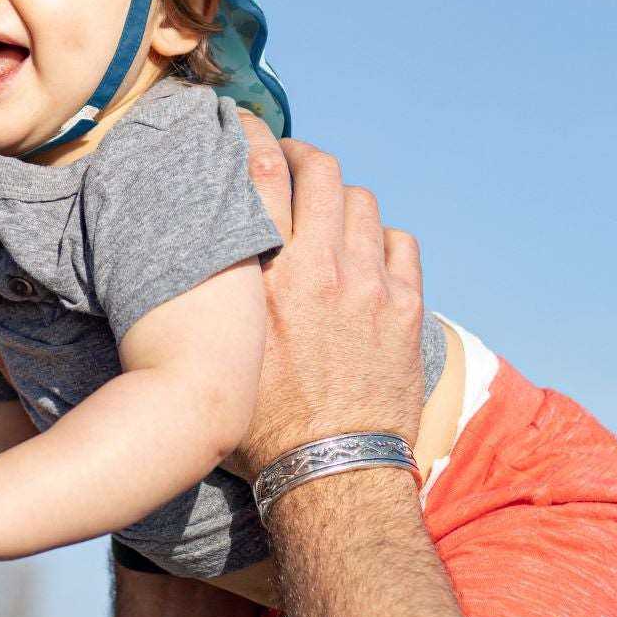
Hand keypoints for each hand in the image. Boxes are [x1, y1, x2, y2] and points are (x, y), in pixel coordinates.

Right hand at [225, 121, 424, 481]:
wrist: (332, 474)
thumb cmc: (263, 425)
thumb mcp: (223, 352)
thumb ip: (222, 294)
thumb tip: (209, 249)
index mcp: (268, 278)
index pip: (264, 176)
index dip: (258, 144)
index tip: (253, 141)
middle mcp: (322, 269)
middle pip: (322, 172)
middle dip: (305, 161)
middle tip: (293, 170)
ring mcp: (371, 286)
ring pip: (363, 204)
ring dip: (343, 203)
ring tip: (329, 220)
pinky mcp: (407, 308)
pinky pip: (400, 243)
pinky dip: (382, 241)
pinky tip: (367, 259)